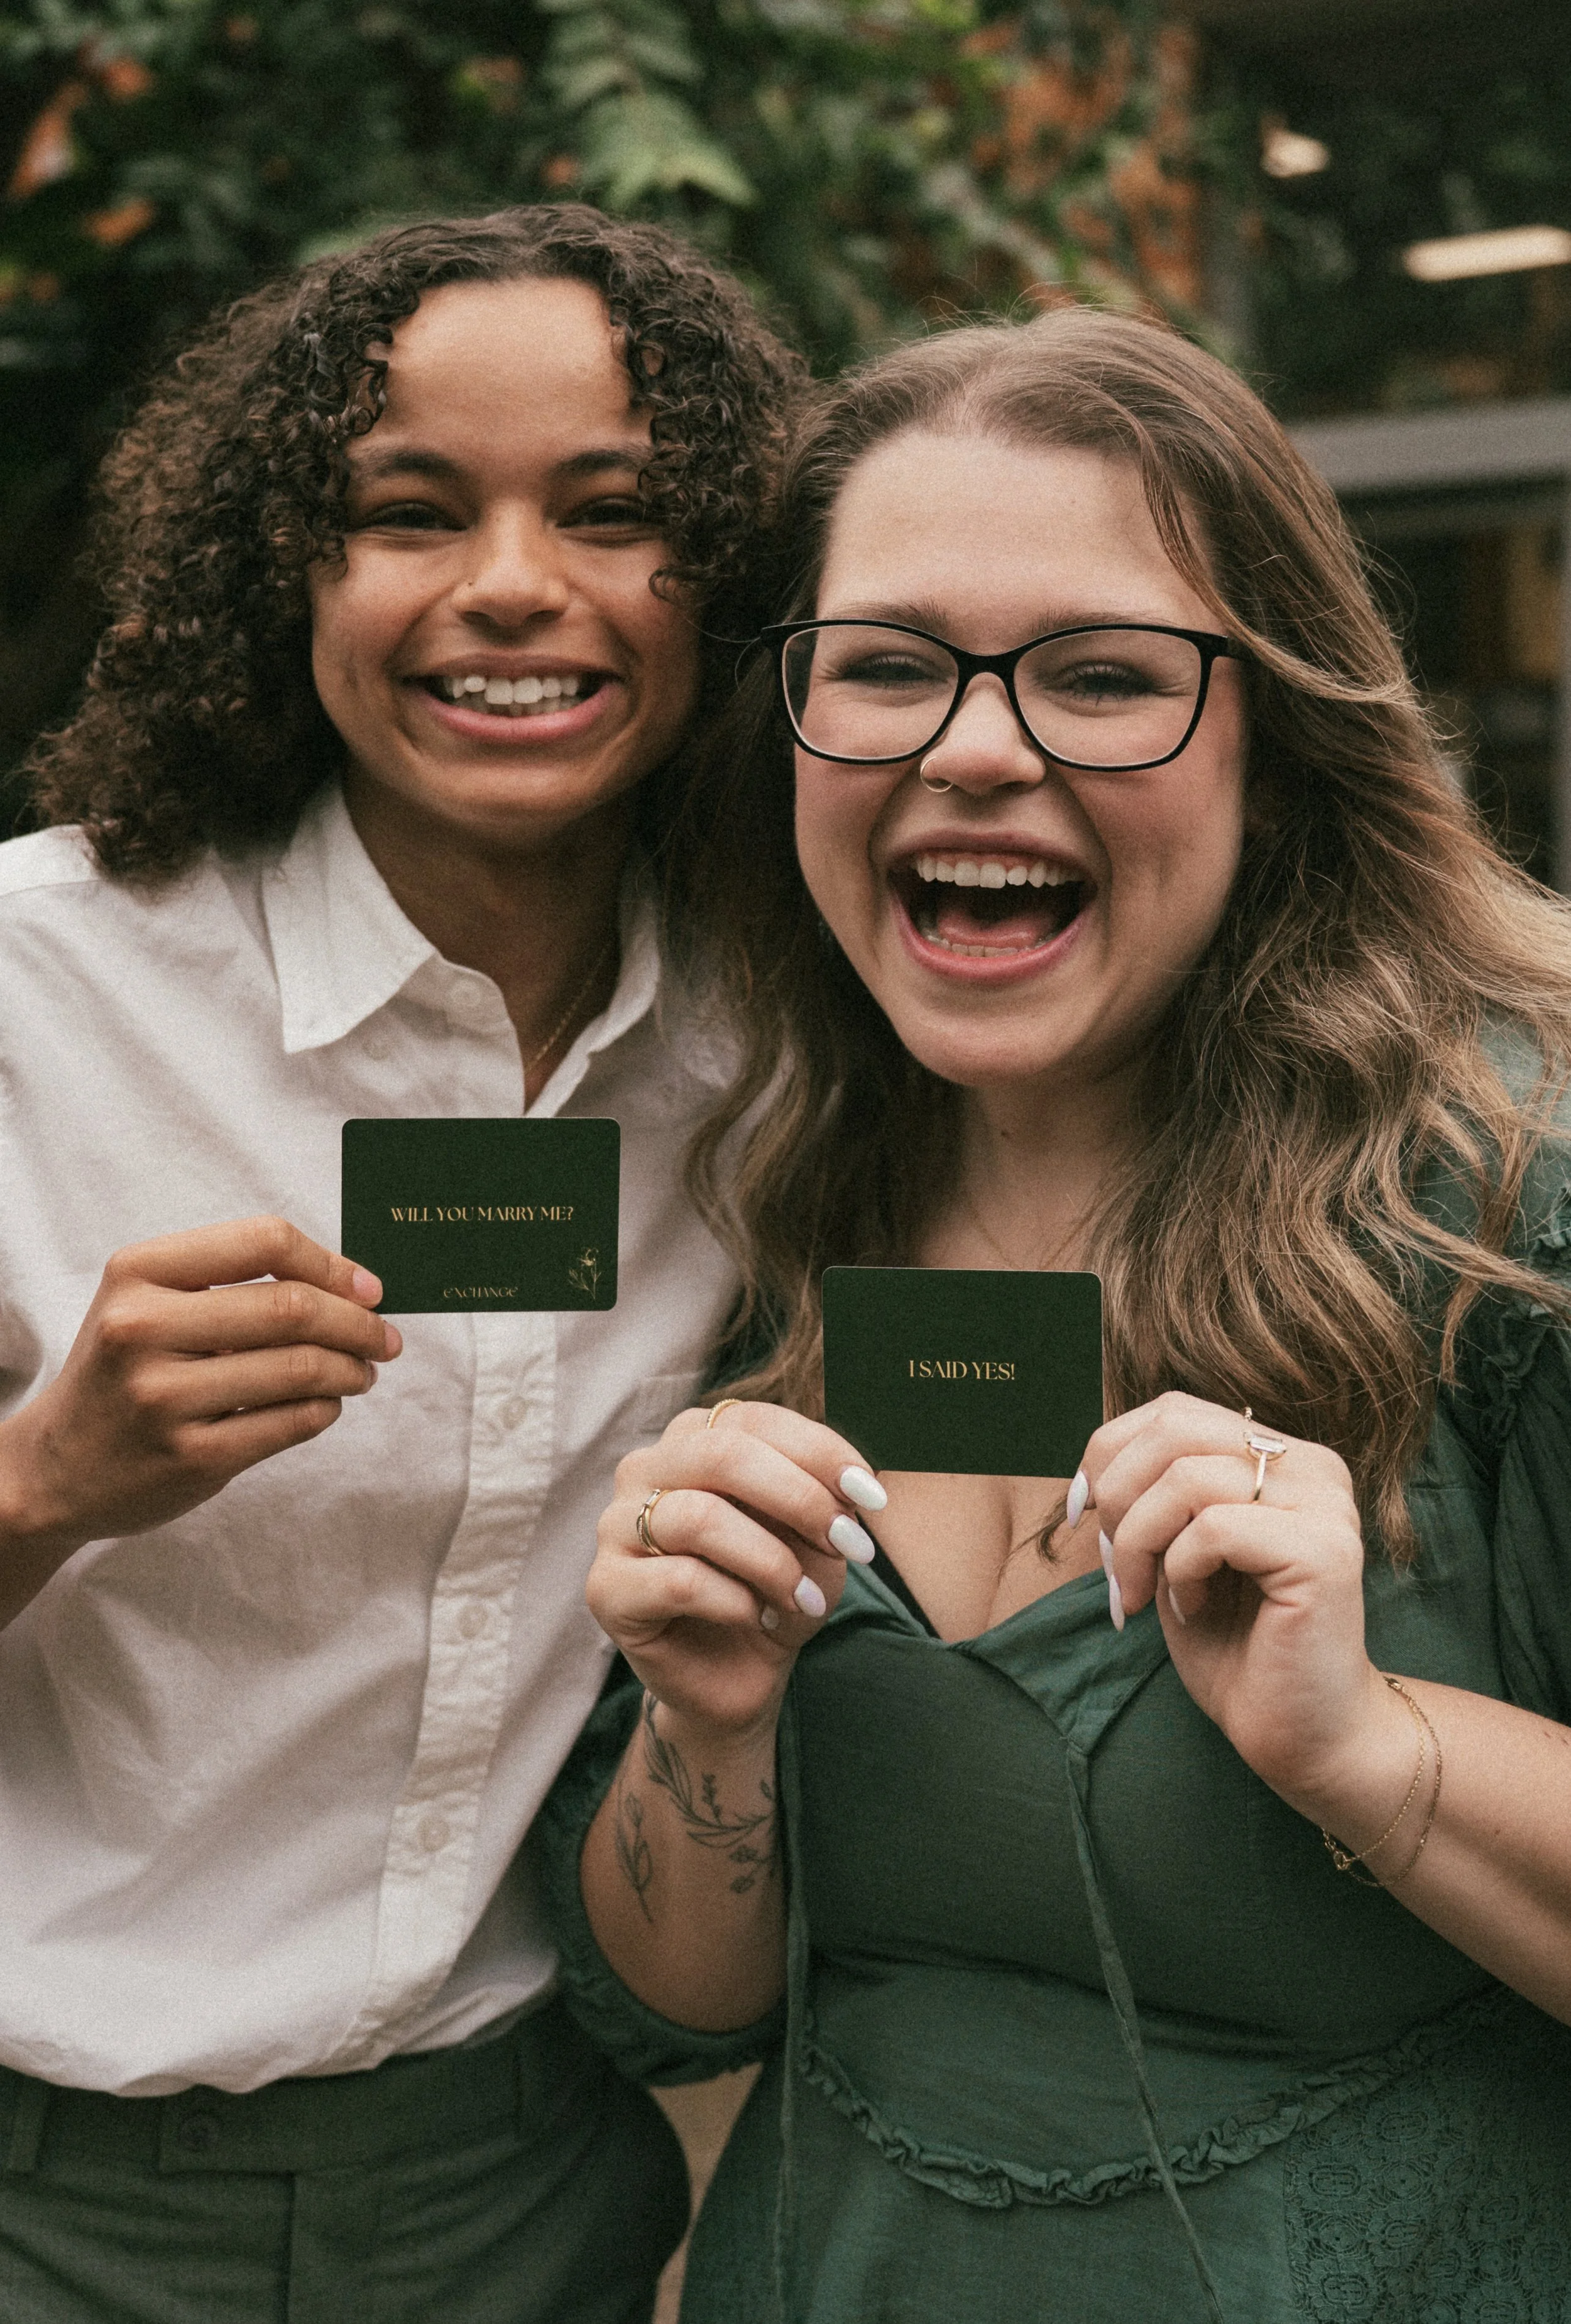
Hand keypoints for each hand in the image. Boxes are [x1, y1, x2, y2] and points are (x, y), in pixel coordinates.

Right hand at [0, 1216, 399, 1608]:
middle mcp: (143, 1329)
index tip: (369, 1287)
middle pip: (291, 1308)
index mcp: (138, 1273)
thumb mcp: (149, 1303)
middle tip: (384, 1338)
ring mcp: (165, 1397)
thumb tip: (352, 1284)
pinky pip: (290, 1423)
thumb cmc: (125, 1371)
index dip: (331, 1262)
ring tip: (361, 1372)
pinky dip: (326, 1409)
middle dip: (357, 1323)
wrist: (55, 1467)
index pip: (263, 1241)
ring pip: (300, 1369)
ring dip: (350, 1369)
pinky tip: (327, 1404)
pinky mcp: (191, 1457)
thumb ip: (232, 1281)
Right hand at [587, 1402, 885, 1743]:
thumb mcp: (812, 1537)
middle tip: (847, 1543)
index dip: (820, 1452)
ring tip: (805, 1598)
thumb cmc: (775, 1589)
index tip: (872, 1496)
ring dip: (771, 1561)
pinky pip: (678, 1580)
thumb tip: (850, 1483)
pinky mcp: (607, 1588)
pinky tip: (758, 1618)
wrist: (741, 1676)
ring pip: (698, 1518)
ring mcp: (616, 1527)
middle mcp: (646, 1469)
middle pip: (722, 1453)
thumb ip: (822, 1498)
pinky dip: (736, 1601)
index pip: (754, 1420)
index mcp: (694, 1438)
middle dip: (798, 1498)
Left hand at [1078, 1391, 1395, 1813]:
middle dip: (1118, 1494)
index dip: (1109, 1453)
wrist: (1302, 1736)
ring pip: (1186, 1477)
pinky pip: (1214, 1528)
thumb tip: (1092, 1464)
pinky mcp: (1323, 1552)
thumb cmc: (1235, 1648)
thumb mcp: (1176, 1554)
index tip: (1081, 1513)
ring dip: (1140, 1541)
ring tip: (1144, 1594)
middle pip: (1176, 1427)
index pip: (1175, 1411)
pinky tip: (1192, 1609)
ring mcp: (1325, 1505)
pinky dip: (1179, 1571)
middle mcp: (1312, 1466)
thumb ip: (1152, 1497)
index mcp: (1280, 1456)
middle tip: (1114, 1563)